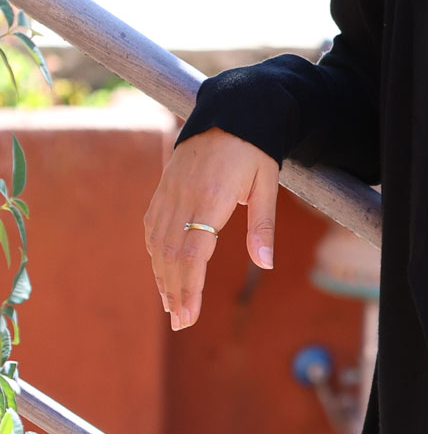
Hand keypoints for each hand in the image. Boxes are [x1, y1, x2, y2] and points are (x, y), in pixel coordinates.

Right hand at [144, 127, 278, 330]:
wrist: (230, 110)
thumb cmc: (254, 149)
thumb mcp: (267, 183)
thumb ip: (263, 225)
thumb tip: (265, 263)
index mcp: (211, 196)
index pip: (192, 253)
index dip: (188, 287)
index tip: (189, 315)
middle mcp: (183, 196)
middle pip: (170, 254)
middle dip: (174, 291)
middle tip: (182, 322)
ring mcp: (169, 191)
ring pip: (157, 243)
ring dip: (163, 277)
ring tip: (172, 307)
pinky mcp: (164, 188)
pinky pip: (153, 227)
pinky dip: (155, 253)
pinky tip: (162, 272)